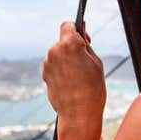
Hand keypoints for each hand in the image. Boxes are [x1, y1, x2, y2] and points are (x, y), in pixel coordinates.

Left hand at [42, 22, 105, 136]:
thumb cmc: (92, 89)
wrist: (79, 114)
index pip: (68, 25)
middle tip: (85, 62)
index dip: (77, 29)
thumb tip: (80, 33)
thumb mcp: (96, 62)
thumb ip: (86, 45)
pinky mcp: (44, 75)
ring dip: (67, 61)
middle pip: (63, 41)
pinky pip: (54, 67)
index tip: (84, 38)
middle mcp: (54, 51)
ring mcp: (47, 64)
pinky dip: (62, 71)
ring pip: (59, 55)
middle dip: (73, 48)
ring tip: (79, 77)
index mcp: (69, 44)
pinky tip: (71, 83)